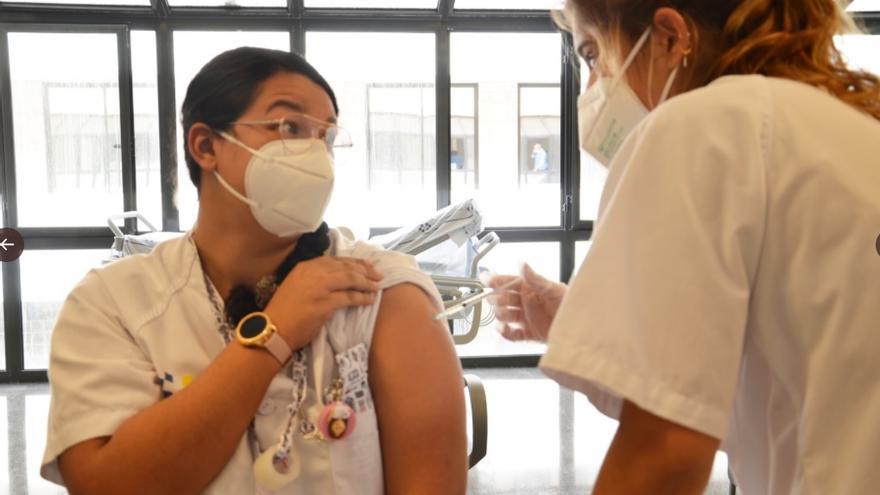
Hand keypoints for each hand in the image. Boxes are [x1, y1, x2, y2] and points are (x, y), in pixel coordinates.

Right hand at [265, 256, 382, 350]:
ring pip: (350, 279)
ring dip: (366, 283)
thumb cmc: (284, 311)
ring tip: (376, 286)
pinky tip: (369, 300)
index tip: (366, 265)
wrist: (273, 329)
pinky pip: (350, 298)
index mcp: (305, 267)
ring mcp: (319, 287)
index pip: (335, 260)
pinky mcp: (325, 303)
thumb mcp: (297, 286)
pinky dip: (362, 298)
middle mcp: (313, 273)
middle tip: (378, 275)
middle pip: (346, 267)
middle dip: (365, 270)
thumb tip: (337, 278)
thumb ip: (314, 279)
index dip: (354, 262)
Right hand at [486, 263, 566, 342]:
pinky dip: (505, 333)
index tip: (485, 279)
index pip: (509, 282)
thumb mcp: (555, 290)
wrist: (582, 330)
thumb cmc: (572, 305)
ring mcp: (527, 319)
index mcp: (532, 289)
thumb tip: (523, 265)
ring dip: (501, 315)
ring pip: (505, 316)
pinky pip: (512, 334)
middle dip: (498, 299)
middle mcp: (527, 303)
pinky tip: (504, 329)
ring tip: (506, 316)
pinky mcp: (529, 334)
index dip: (497, 280)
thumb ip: (537, 279)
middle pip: (503, 299)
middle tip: (499, 300)